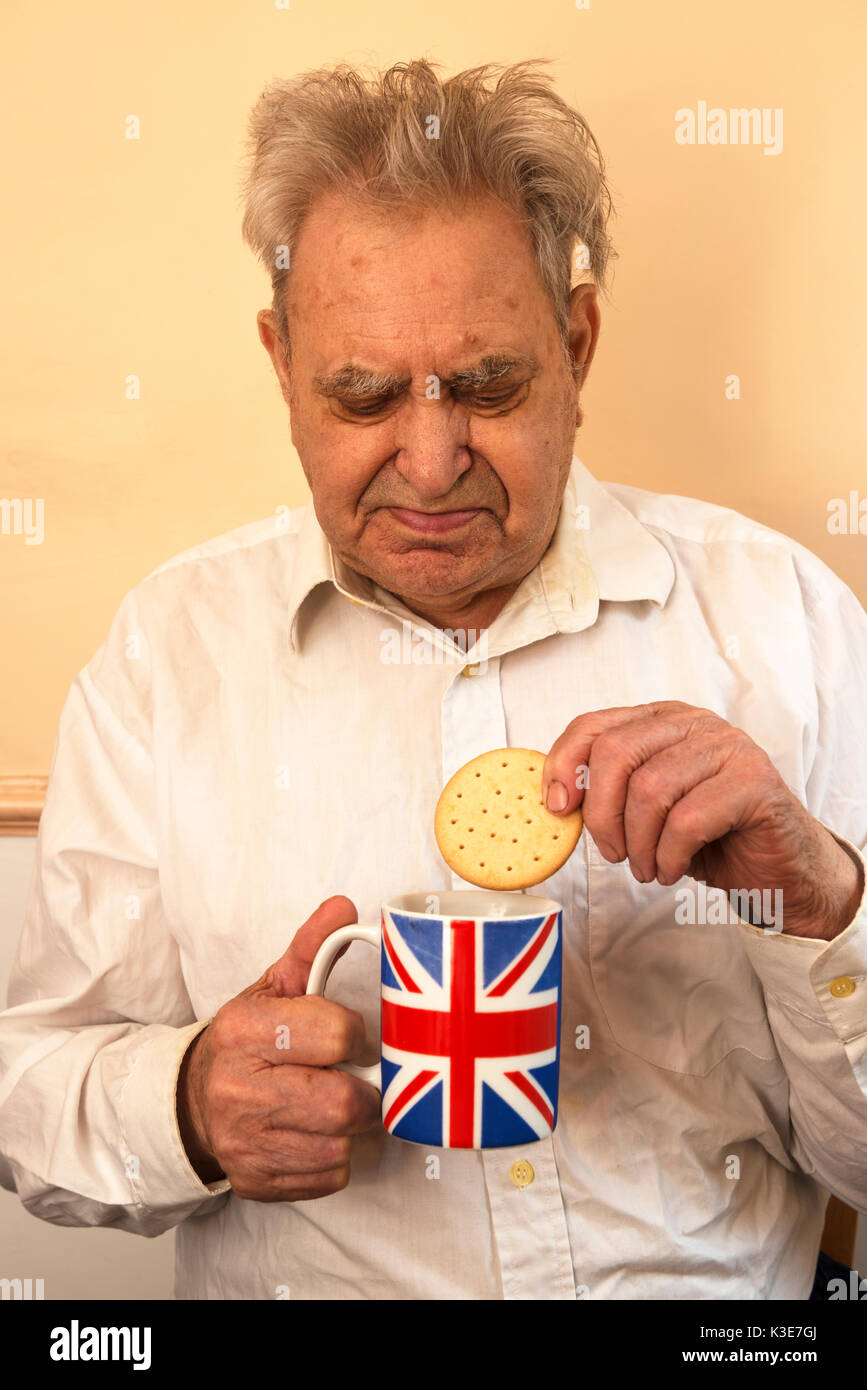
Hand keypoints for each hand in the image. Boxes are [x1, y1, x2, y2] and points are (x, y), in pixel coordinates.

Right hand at [176, 896, 380, 1199]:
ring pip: (340, 1146)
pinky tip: (316, 1134)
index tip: (348, 1037)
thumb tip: (343, 907)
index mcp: (243, 1031)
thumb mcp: (271, 988)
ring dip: (350, 1128)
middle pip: (342, 1103)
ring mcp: (245, 1143)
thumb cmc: (247, 1040)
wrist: (194, 1100)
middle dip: (362, 1091)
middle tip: (355, 1078)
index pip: (335, 1034)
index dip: (355, 1035)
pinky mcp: (256, 1183)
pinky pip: (329, 1178)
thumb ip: (311, 949)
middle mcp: (238, 1090)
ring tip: (334, 1105)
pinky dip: (334, 1158)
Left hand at [542, 701, 863, 940]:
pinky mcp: (754, 780)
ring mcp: (728, 746)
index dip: (563, 764)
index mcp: (660, 721)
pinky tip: (673, 868)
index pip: (593, 725)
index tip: (557, 809)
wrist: (777, 869)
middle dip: (602, 814)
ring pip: (650, 789)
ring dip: (638, 844)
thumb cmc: (707, 838)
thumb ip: (607, 793)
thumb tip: (555, 799)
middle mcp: (693, 722)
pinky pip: (688, 819)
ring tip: (648, 868)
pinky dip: (669, 855)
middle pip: (616, 752)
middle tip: (613, 854)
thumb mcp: (645, 811)